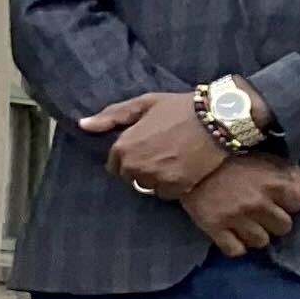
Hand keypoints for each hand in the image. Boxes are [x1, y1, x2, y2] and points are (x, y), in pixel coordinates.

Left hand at [83, 93, 225, 197]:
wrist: (216, 120)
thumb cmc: (177, 109)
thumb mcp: (142, 105)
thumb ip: (111, 116)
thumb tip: (83, 125)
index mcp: (124, 147)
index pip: (114, 165)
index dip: (127, 158)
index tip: (142, 149)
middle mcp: (136, 167)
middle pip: (130, 178)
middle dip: (139, 168)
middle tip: (158, 153)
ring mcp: (157, 179)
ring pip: (148, 187)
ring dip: (155, 178)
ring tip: (170, 161)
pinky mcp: (178, 188)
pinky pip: (167, 194)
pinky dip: (171, 186)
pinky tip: (181, 170)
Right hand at [184, 155, 299, 257]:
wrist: (183, 158)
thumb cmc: (228, 158)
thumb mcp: (265, 159)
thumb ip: (296, 177)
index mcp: (272, 181)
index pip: (296, 205)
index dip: (284, 200)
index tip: (270, 194)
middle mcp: (257, 201)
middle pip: (282, 228)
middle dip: (271, 219)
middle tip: (255, 208)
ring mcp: (235, 216)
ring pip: (260, 241)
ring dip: (253, 233)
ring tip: (242, 220)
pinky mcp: (213, 226)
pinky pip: (235, 250)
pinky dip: (234, 244)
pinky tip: (229, 231)